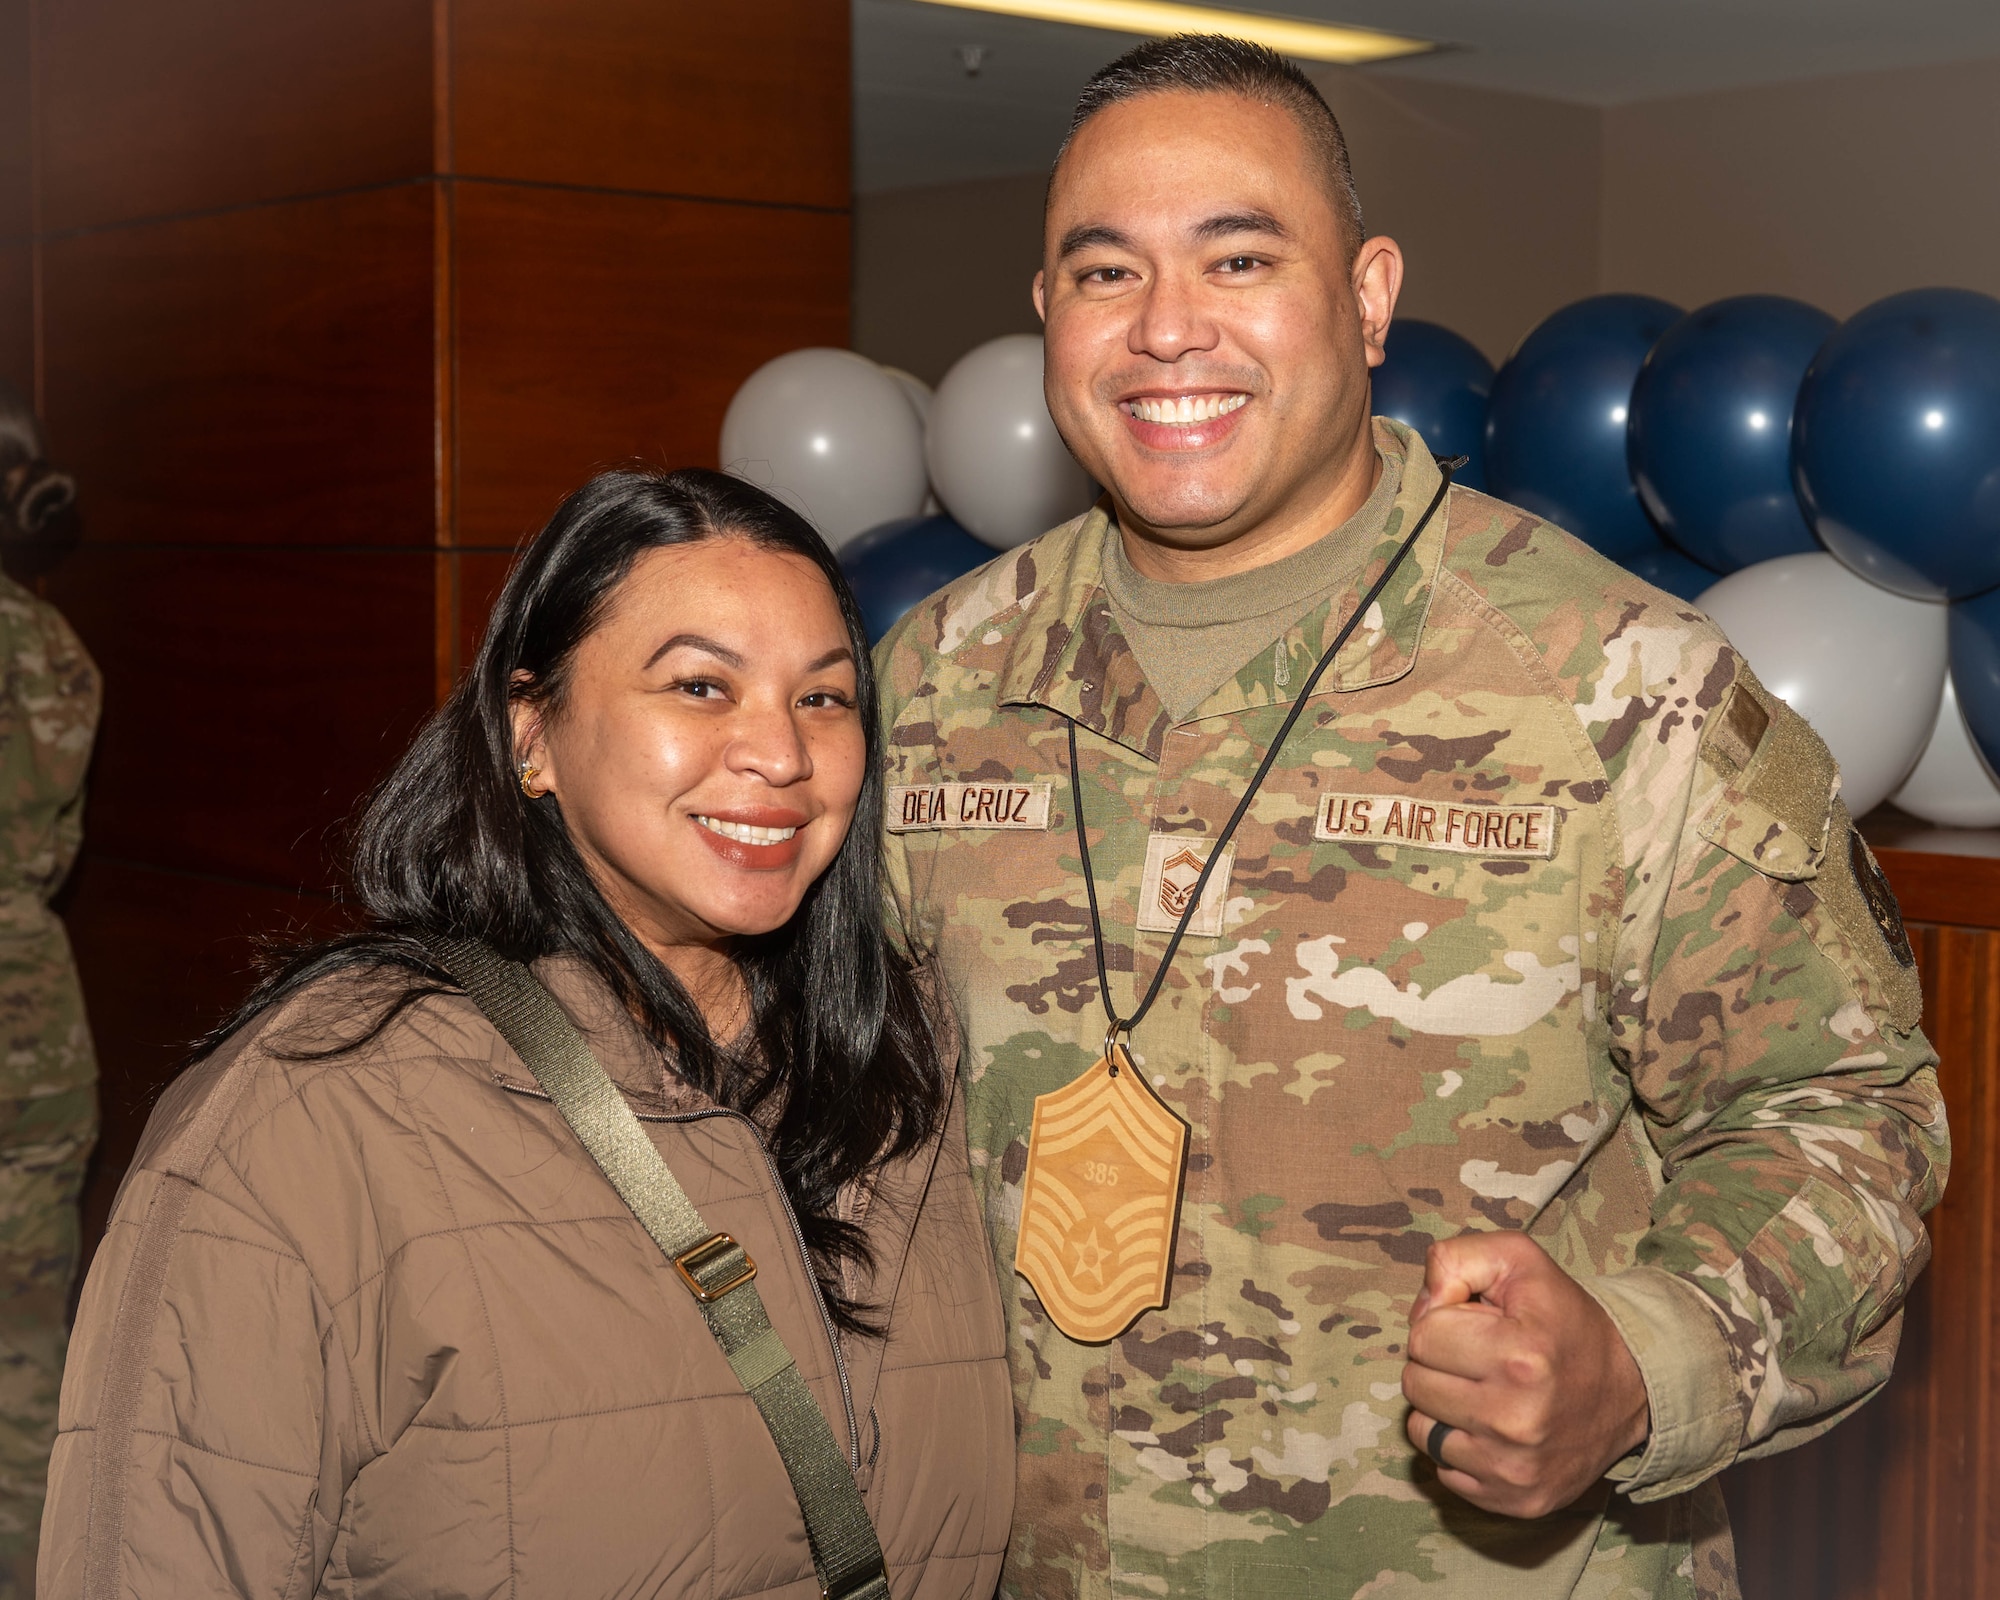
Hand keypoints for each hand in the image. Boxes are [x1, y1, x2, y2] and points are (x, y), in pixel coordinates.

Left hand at [1401, 1232, 1649, 1517]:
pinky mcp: (1517, 1500)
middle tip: (1478, 1359)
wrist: (1629, 1387)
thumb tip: (1421, 1308)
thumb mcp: (1518, 1261)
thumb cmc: (1562, 1318)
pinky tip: (1491, 1429)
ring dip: (1441, 1407)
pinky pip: (1444, 1471)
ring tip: (1482, 1392)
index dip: (1442, 1322)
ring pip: (1421, 1430)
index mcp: (1520, 1356)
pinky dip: (1458, 1447)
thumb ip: (1455, 1261)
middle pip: (1414, 1383)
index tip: (1476, 1325)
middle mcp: (1517, 1420)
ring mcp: (1516, 1468)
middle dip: (1438, 1363)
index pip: (1422, 1335)